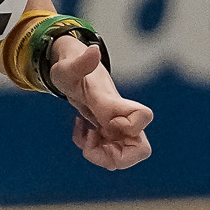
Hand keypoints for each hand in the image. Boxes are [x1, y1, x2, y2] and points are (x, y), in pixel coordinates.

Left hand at [48, 40, 152, 171]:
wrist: (72, 72)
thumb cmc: (70, 70)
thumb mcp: (67, 69)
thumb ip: (79, 64)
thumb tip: (94, 51)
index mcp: (114, 102)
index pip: (143, 116)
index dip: (126, 126)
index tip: (103, 121)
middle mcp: (122, 118)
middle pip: (142, 150)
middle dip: (115, 158)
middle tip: (92, 141)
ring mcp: (117, 128)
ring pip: (126, 157)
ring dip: (101, 155)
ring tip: (85, 135)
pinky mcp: (109, 134)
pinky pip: (108, 154)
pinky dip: (92, 149)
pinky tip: (81, 131)